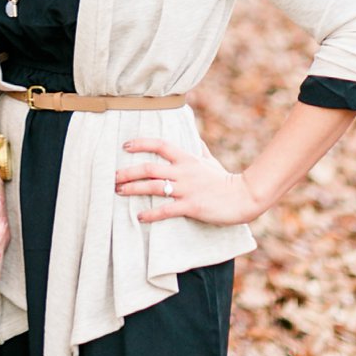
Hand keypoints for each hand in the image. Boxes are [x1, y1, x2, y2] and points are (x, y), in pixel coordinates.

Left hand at [117, 138, 261, 225]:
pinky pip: (166, 210)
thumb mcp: (210, 161)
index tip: (125, 146)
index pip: (161, 145)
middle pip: (150, 168)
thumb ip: (198, 149)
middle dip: (128, 172)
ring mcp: (187, 189)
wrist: (243, 196)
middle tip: (113, 176)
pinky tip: (139, 217)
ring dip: (133, 189)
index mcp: (187, 159)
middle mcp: (184, 172)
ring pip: (154, 187)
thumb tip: (193, 138)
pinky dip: (151, 214)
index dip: (142, 143)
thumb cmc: (224, 179)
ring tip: (118, 192)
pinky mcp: (191, 206)